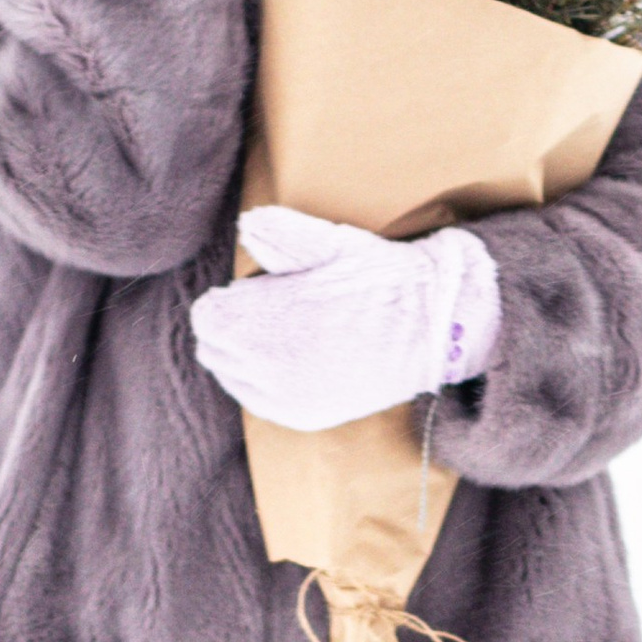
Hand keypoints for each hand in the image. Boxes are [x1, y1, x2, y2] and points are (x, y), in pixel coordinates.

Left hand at [189, 206, 500, 432]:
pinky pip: (254, 399)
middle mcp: (273, 366)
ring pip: (229, 374)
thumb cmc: (383, 278)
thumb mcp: (334, 243)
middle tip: (270, 307)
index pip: (208, 316)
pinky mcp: (303, 416)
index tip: (254, 288)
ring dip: (242, 353)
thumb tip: (244, 225)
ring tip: (283, 332)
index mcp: (273, 320)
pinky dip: (259, 379)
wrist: (434, 327)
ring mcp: (287, 397)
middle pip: (213, 346)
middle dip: (232, 324)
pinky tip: (287, 359)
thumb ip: (282, 232)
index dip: (227, 298)